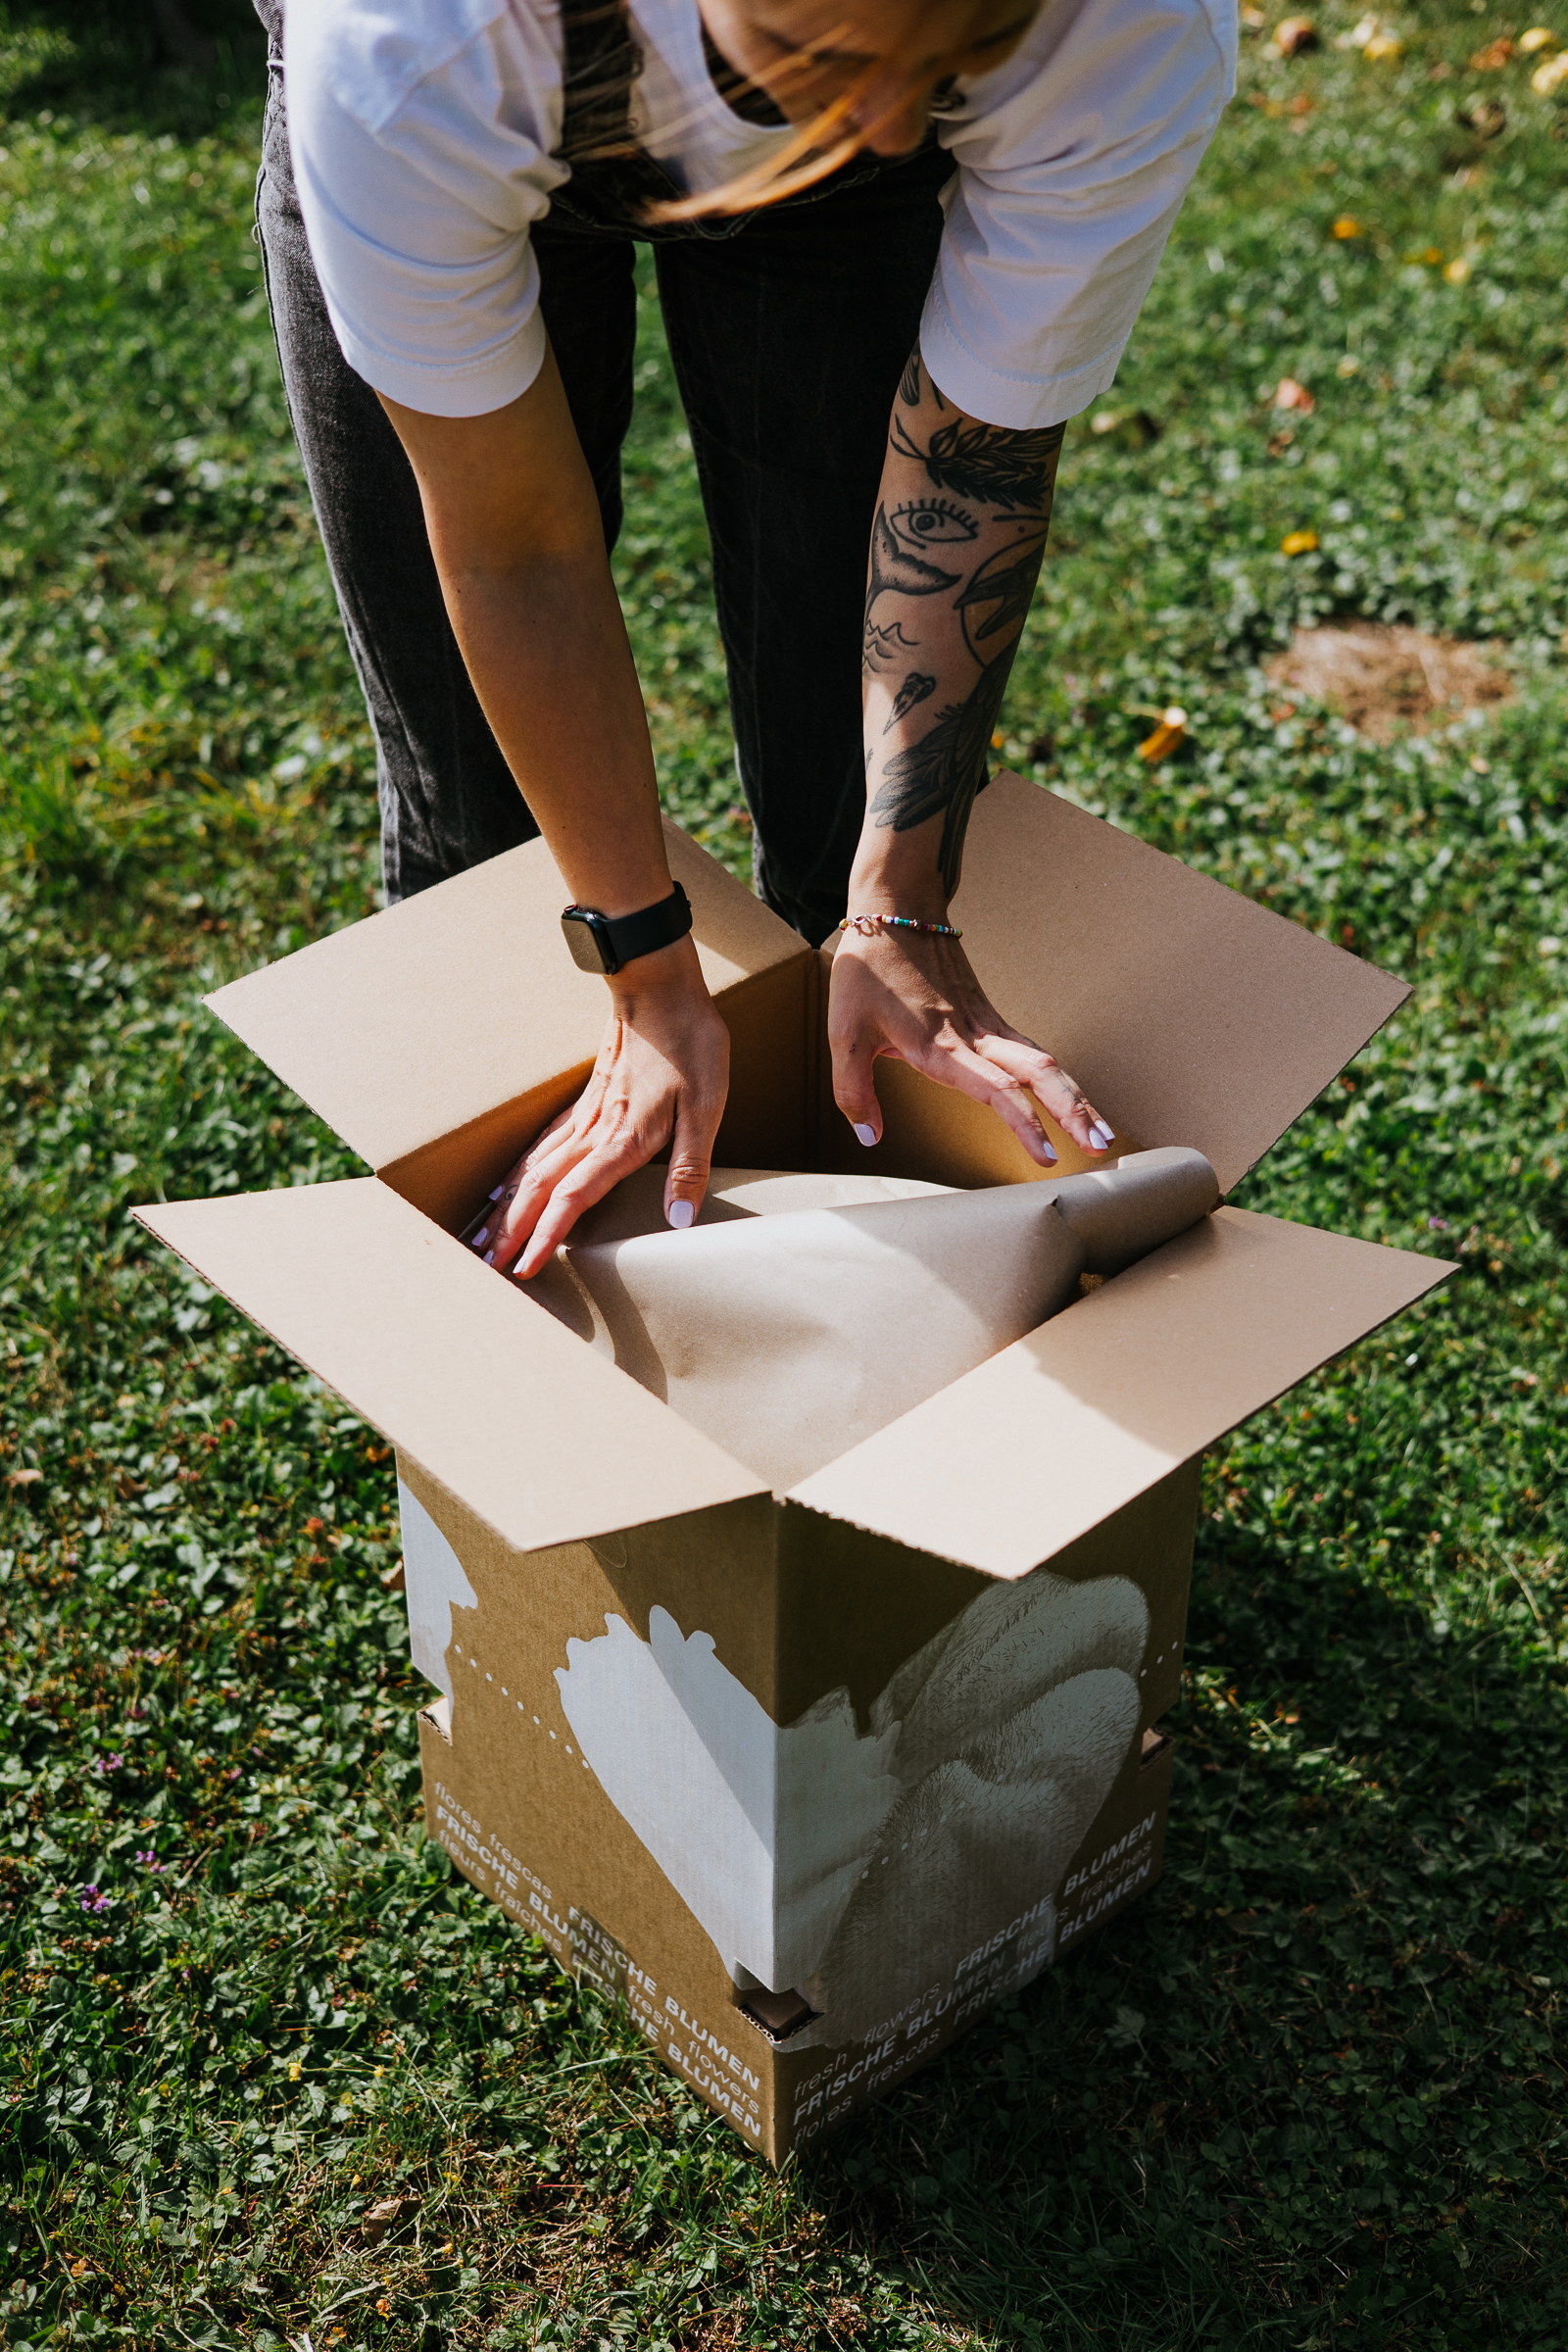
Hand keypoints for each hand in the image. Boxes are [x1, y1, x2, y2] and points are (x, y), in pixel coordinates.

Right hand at [471, 937, 729, 1278]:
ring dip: (507, 1205)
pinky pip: (542, 1143)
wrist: (659, 985)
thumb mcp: (708, 1106)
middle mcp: (595, 1131)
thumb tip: (677, 1220)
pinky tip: (507, 1185)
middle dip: (511, 1230)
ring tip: (483, 1235)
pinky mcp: (586, 1100)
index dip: (548, 1235)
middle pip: (541, 1189)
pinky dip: (519, 1171)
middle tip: (485, 1265)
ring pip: (534, 1168)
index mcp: (623, 1140)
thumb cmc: (689, 1043)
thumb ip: (689, 1166)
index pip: (574, 1198)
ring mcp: (585, 1114)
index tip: (525, 1266)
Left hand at [827, 924, 1112, 1165]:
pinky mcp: (988, 1015)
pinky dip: (1057, 1080)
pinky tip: (1071, 1102)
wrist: (895, 908)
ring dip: (1076, 1098)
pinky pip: (1031, 1051)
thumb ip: (852, 1090)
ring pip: (1044, 1062)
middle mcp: (972, 1035)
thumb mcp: (843, 1033)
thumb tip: (870, 1138)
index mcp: (939, 1044)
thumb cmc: (867, 970)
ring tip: (1101, 1134)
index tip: (1045, 1157)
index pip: (996, 1087)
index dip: (1024, 1123)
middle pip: (1040, 1074)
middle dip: (1074, 1112)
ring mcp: (986, 1022)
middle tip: (1100, 1149)